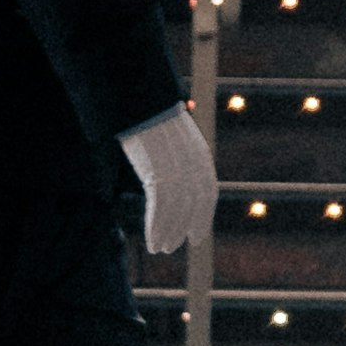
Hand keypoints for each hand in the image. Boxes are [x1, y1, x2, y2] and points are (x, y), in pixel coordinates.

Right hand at [121, 102, 217, 261]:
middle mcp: (193, 162)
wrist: (137, 97)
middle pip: (196, 204)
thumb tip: (177, 133)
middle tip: (175, 246)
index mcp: (198, 151)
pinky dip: (156, 228)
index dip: (203, 215)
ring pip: (178, 211)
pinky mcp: (158, 172)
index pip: (208, 190)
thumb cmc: (147, 110)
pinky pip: (160, 208)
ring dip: (168, 233)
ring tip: (160, 248)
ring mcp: (177, 168)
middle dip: (186, 227)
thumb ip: (173, 143)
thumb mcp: (168, 127)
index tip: (196, 235)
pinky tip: (152, 241)